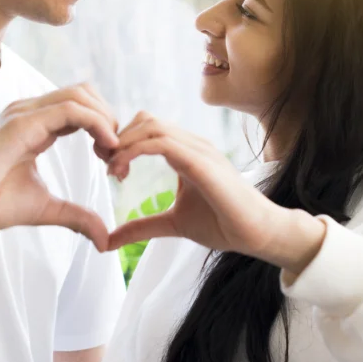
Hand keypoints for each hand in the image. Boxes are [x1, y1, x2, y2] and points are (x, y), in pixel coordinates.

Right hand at [0, 85, 119, 248]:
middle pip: (85, 94)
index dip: (105, 130)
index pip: (81, 109)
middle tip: (116, 157)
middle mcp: (32, 114)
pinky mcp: (22, 123)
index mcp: (37, 128)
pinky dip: (96, 123)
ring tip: (112, 152)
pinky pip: (70, 109)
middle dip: (110, 120)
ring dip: (106, 119)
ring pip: (80, 95)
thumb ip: (76, 216)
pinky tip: (105, 146)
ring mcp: (26, 114)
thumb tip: (104, 238)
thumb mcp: (46, 209)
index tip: (113, 163)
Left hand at [105, 113, 326, 273]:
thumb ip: (142, 226)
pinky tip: (123, 170)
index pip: (147, 128)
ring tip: (113, 170)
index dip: (122, 141)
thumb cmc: (223, 224)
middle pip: (145, 120)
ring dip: (124, 143)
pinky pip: (161, 143)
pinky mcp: (201, 161)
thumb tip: (108, 241)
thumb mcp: (172, 223)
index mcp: (185, 152)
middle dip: (118, 138)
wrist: (257, 233)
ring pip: (151, 126)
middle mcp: (191, 144)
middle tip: (105, 164)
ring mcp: (198, 149)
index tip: (107, 166)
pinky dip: (135, 151)